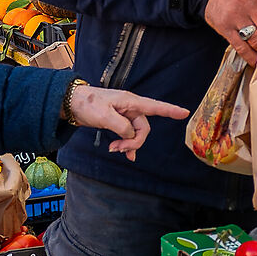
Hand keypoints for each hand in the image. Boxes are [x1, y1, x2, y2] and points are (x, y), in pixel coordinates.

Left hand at [66, 87, 189, 160]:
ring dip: (128, 144)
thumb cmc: (87, 104)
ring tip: (114, 150)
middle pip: (143, 128)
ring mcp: (124, 115)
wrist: (71, 103)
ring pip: (135, 133)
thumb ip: (122, 127)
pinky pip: (128, 134)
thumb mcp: (104, 116)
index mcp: (130, 102)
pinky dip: (126, 144)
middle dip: (134, 141)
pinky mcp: (117, 121)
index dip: (170, 110)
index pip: (155, 106)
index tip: (184, 112)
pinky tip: (125, 153)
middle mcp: (130, 107)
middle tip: (117, 149)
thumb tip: (131, 135)